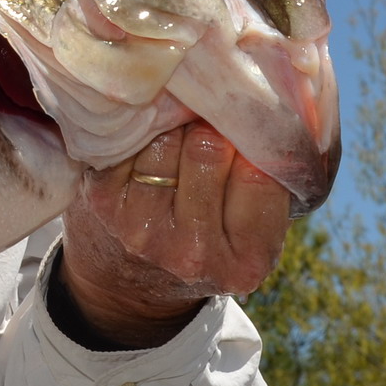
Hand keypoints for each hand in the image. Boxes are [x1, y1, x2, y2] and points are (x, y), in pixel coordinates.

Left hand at [56, 122, 291, 348]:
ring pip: (167, 137)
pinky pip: (130, 138)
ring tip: (180, 129)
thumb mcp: (254, 228)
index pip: (262, 171)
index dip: (256, 135)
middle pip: (210, 146)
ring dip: (176, 123)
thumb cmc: (208, 236)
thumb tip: (283, 104)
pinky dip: (142, 129)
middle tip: (209, 122)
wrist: (131, 280)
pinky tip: (149, 137)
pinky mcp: (102, 201)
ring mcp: (142, 228)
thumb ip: (273, 180)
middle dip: (212, 124)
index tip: (249, 123)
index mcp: (248, 260)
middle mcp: (192, 252)